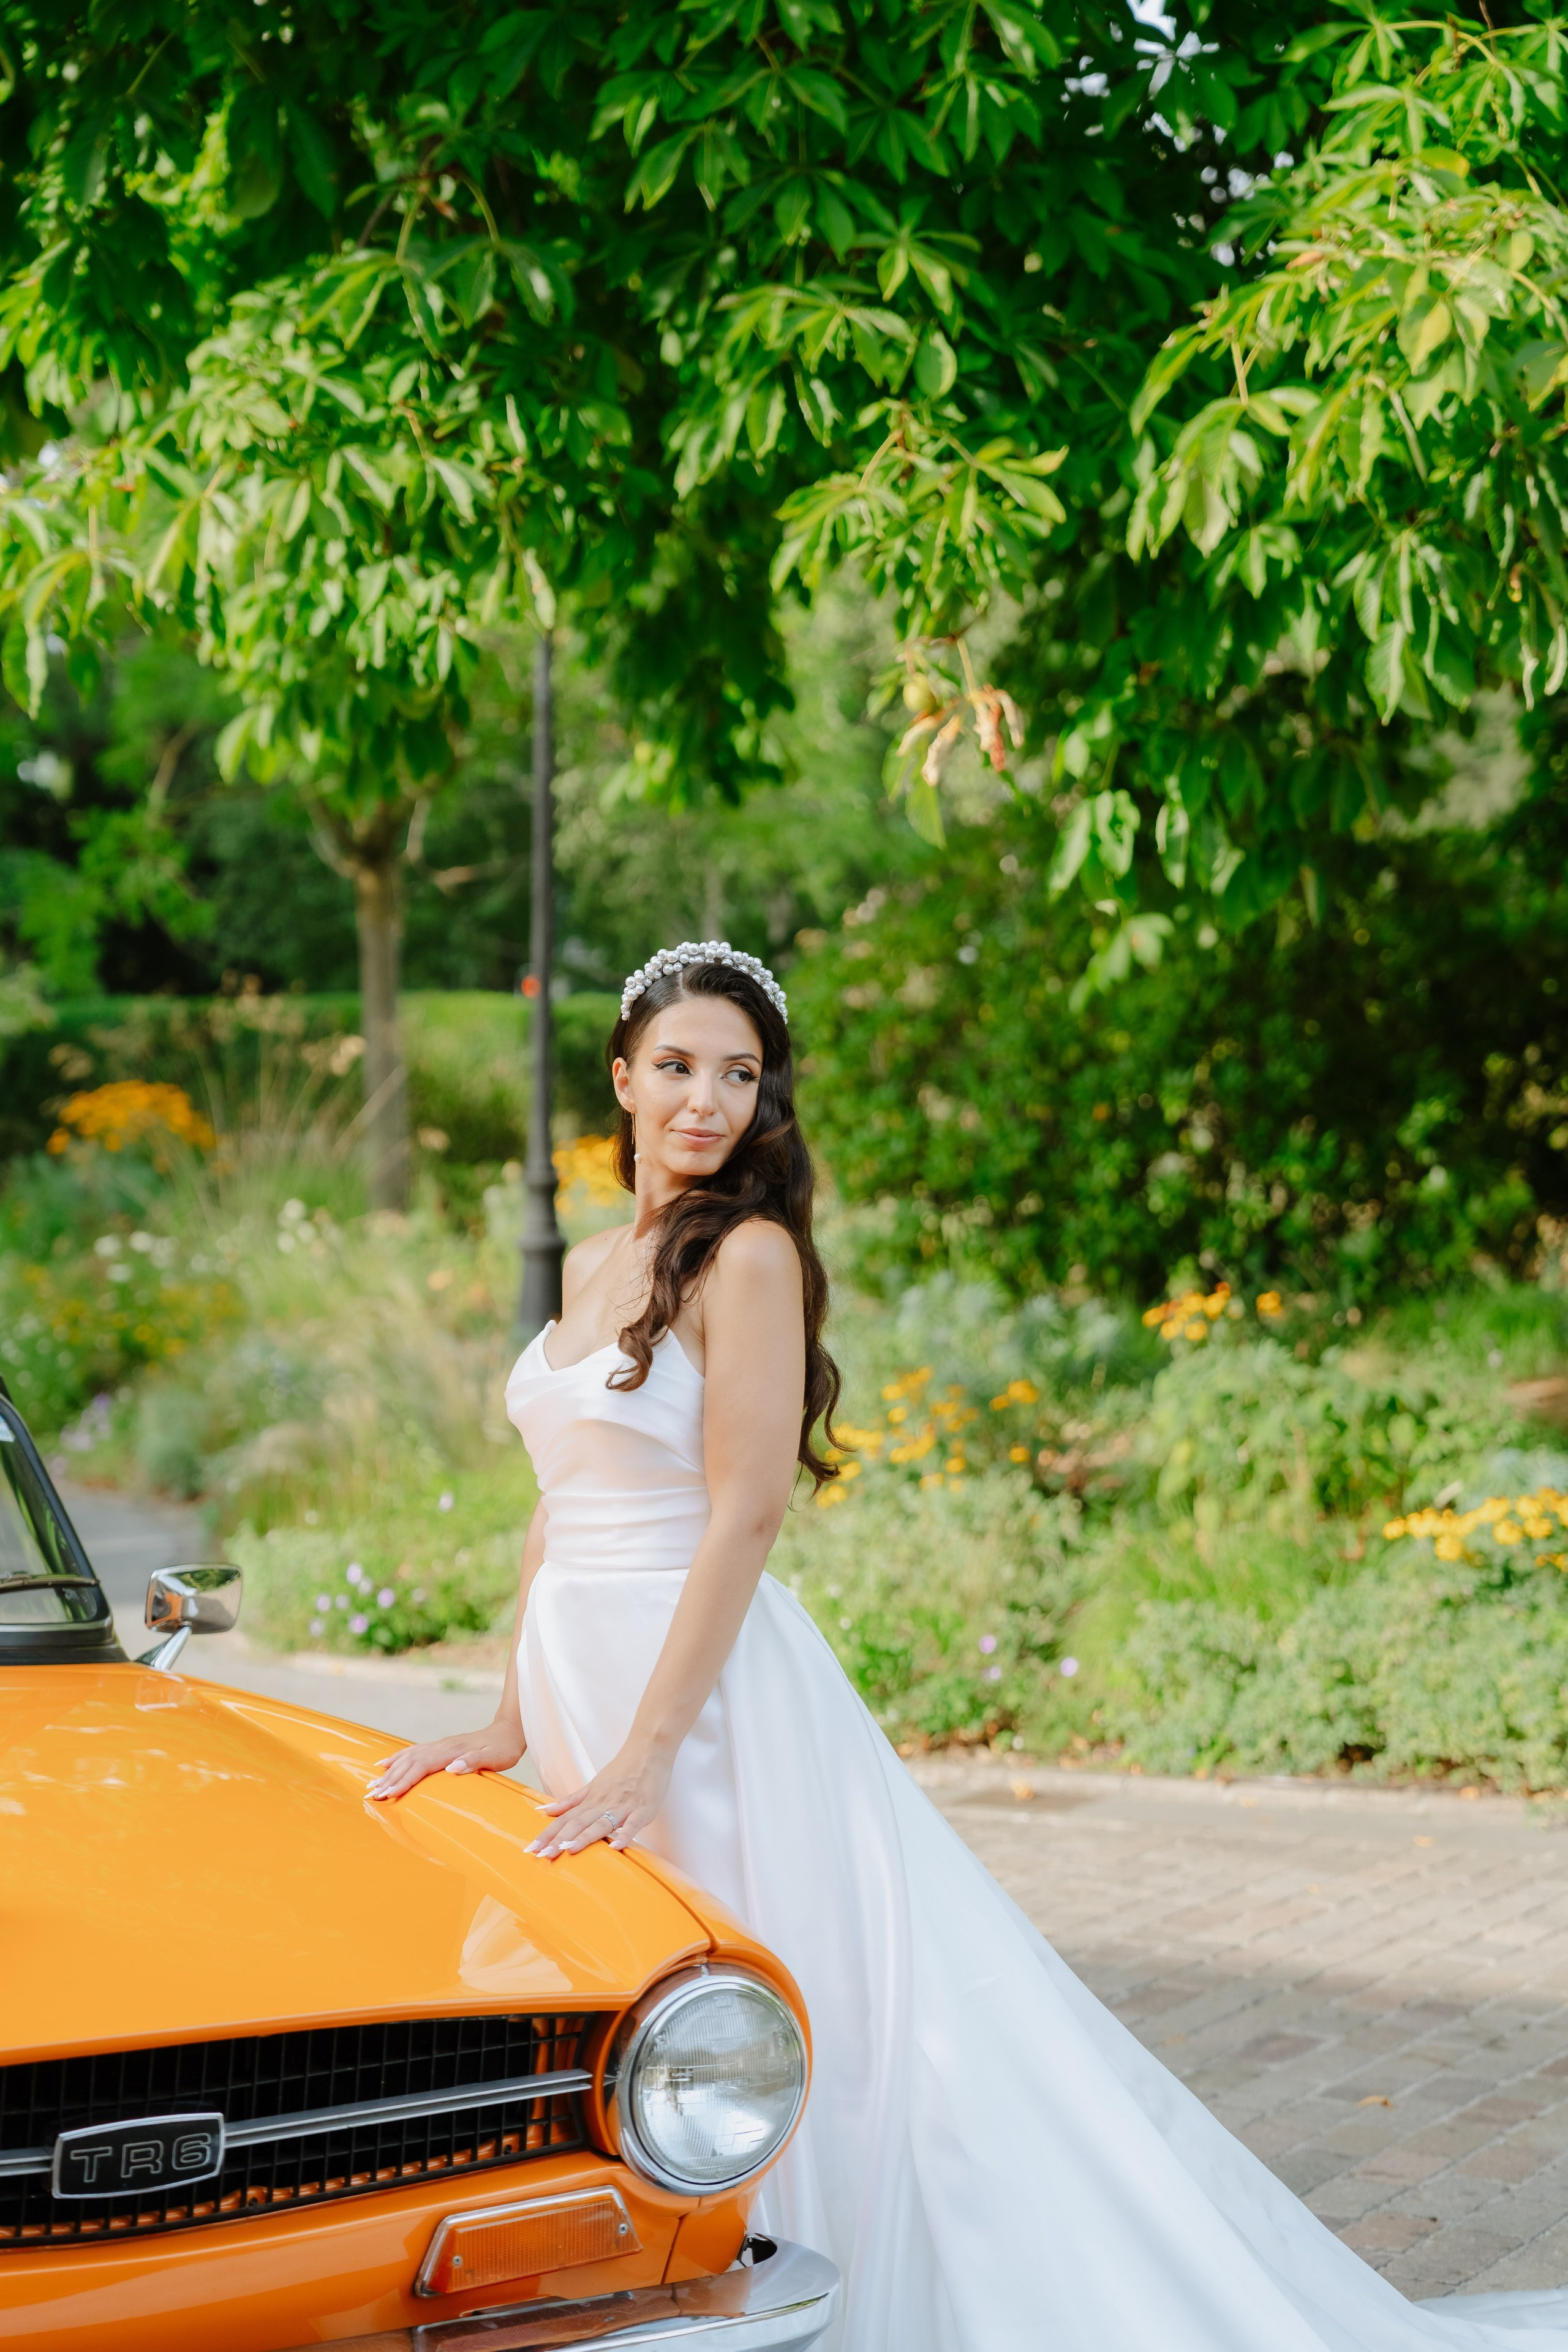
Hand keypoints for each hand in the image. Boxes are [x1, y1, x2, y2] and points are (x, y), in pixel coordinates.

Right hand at [367, 1722, 524, 1800]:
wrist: (508, 1730)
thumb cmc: (503, 1747)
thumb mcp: (495, 1757)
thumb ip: (473, 1761)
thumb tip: (452, 1767)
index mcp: (451, 1751)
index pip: (421, 1766)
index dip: (404, 1780)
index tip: (388, 1794)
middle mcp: (441, 1746)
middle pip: (409, 1762)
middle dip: (389, 1779)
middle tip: (372, 1795)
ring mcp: (439, 1745)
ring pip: (408, 1757)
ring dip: (389, 1771)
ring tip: (372, 1784)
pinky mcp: (440, 1747)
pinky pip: (413, 1752)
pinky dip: (397, 1759)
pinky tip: (385, 1764)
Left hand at [527, 1744, 672, 1859]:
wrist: (649, 1749)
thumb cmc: (622, 1769)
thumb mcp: (593, 1785)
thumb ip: (571, 1801)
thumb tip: (546, 1810)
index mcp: (591, 1799)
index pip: (564, 1819)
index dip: (548, 1834)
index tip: (533, 1848)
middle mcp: (603, 1803)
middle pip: (578, 1823)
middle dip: (559, 1840)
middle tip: (543, 1855)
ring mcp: (623, 1806)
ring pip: (601, 1824)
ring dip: (585, 1837)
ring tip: (569, 1849)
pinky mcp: (643, 1809)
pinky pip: (633, 1824)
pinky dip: (624, 1834)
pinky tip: (615, 1846)